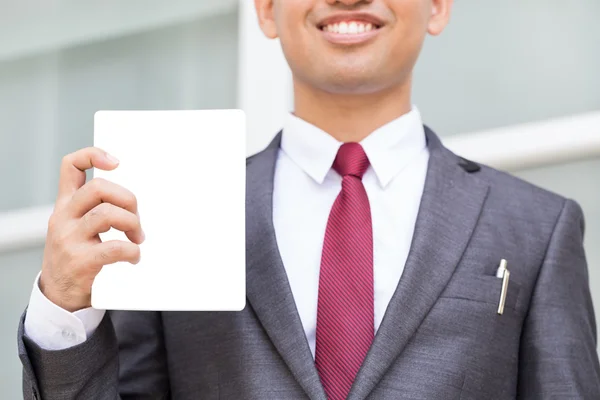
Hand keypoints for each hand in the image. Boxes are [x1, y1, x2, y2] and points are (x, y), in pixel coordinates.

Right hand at [39, 148, 144, 311]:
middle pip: (98, 188)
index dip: (93, 155)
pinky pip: (114, 247)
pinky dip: (131, 251)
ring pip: (107, 214)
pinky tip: (134, 257)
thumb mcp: (77, 227)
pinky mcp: (80, 261)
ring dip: (132, 224)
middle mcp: (64, 218)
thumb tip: (137, 200)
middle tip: (136, 217)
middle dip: (127, 199)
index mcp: (65, 205)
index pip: (71, 166)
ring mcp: (69, 239)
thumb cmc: (78, 257)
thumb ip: (96, 209)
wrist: (60, 296)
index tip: (116, 162)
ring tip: (137, 239)